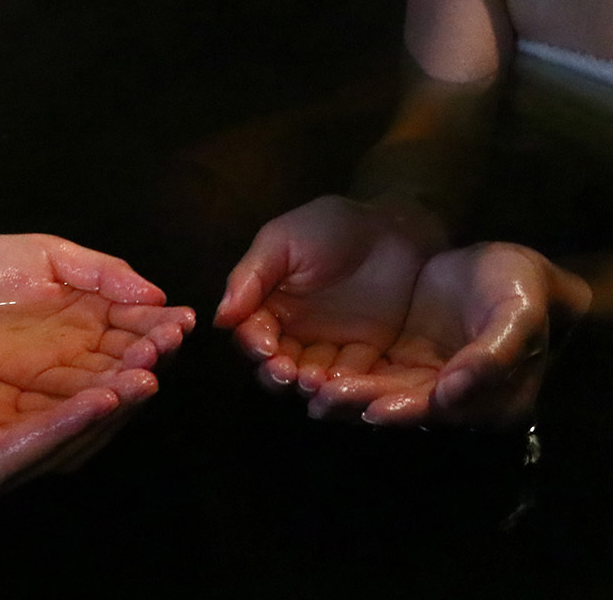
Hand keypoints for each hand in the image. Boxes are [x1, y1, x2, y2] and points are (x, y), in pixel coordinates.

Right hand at [0, 234, 193, 515]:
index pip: (21, 456)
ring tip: (152, 359)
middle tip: (150, 370)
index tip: (105, 395)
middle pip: (59, 448)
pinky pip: (60, 408)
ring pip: (69, 430)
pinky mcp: (4, 423)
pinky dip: (96, 386)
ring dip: (112, 397)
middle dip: (107, 410)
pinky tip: (125, 360)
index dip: (64, 428)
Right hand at [213, 194, 446, 394]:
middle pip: (275, 366)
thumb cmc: (331, 227)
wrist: (394, 229)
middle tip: (287, 372)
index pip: (251, 334)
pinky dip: (344, 385)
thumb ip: (251, 276)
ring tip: (315, 381)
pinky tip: (344, 383)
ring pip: (309, 379)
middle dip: (277, 373)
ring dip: (308, 385)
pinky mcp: (363, 357)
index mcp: (267, 306)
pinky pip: (350, 378)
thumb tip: (219, 318)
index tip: (264, 347)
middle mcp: (292, 334)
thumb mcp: (283, 240)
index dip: (253, 344)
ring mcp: (328, 348)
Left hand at [306, 242, 590, 427]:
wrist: (507, 264)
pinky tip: (312, 368)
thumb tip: (453, 392)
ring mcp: (428, 382)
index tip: (374, 409)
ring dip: (346, 392)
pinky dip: (344, 372)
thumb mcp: (517, 314)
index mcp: (493, 401)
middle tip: (324, 397)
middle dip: (363, 403)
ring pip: (382, 391)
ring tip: (309, 387)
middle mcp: (457, 402)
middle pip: (405, 406)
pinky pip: (371, 371)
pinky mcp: (405, 361)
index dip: (408, 410)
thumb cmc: (521, 287)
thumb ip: (492, 353)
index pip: (444, 412)